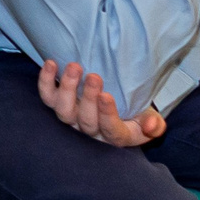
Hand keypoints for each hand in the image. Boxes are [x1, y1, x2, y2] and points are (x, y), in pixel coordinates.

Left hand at [37, 60, 165, 146]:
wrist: (116, 105)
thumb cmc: (135, 114)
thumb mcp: (150, 119)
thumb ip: (154, 124)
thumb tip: (150, 126)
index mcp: (116, 135)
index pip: (110, 130)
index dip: (107, 115)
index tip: (107, 95)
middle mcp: (90, 130)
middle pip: (85, 120)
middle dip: (88, 98)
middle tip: (94, 76)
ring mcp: (72, 118)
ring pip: (63, 110)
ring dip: (66, 88)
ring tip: (74, 67)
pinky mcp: (57, 104)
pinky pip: (47, 97)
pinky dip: (46, 81)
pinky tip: (51, 63)